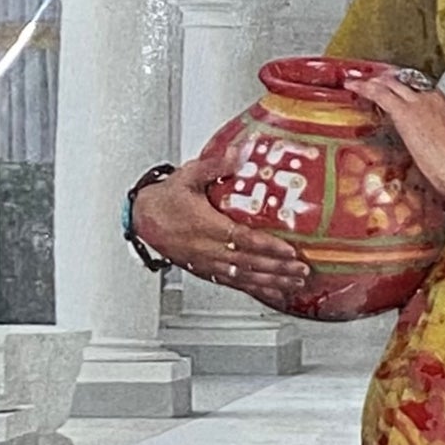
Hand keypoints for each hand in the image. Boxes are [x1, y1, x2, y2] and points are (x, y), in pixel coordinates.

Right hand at [132, 150, 311, 309]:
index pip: (242, 239)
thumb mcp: (187, 176)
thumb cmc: (165, 199)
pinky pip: (235, 284)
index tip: (289, 250)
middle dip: (278, 269)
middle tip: (301, 271)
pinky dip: (257, 289)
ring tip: (295, 284)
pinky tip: (273, 292)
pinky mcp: (207, 271)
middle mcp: (208, 249)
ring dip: (272, 282)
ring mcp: (208, 263)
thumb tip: (238, 153)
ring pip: (245, 277)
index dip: (267, 247)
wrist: (143, 220)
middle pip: (249, 263)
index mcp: (206, 226)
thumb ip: (213, 165)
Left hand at [338, 72, 444, 201]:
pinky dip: (364, 88)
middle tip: (374, 81)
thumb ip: (442, 143)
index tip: (396, 93)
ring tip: (358, 81)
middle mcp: (433, 99)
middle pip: (405, 83)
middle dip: (387, 80)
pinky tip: (352, 86)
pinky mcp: (405, 113)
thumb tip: (433, 151)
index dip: (405, 91)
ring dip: (373, 81)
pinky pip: (380, 93)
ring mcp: (419, 103)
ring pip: (391, 84)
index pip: (422, 92)